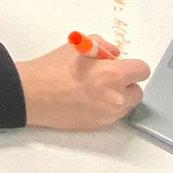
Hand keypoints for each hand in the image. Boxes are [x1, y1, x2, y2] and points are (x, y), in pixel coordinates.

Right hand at [16, 37, 150, 130]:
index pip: (142, 70)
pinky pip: (111, 115)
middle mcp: (115, 98)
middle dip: (125, 83)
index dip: (131, 65)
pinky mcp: (98, 126)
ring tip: (92, 89)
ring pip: (124, 104)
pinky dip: (104, 107)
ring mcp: (107, 115)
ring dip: (116, 96)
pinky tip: (85, 100)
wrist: (31, 95)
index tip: (120, 64)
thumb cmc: (51, 69)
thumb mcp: (78, 46)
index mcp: (113, 75)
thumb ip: (102, 46)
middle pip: (137, 91)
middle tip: (104, 76)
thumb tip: (114, 54)